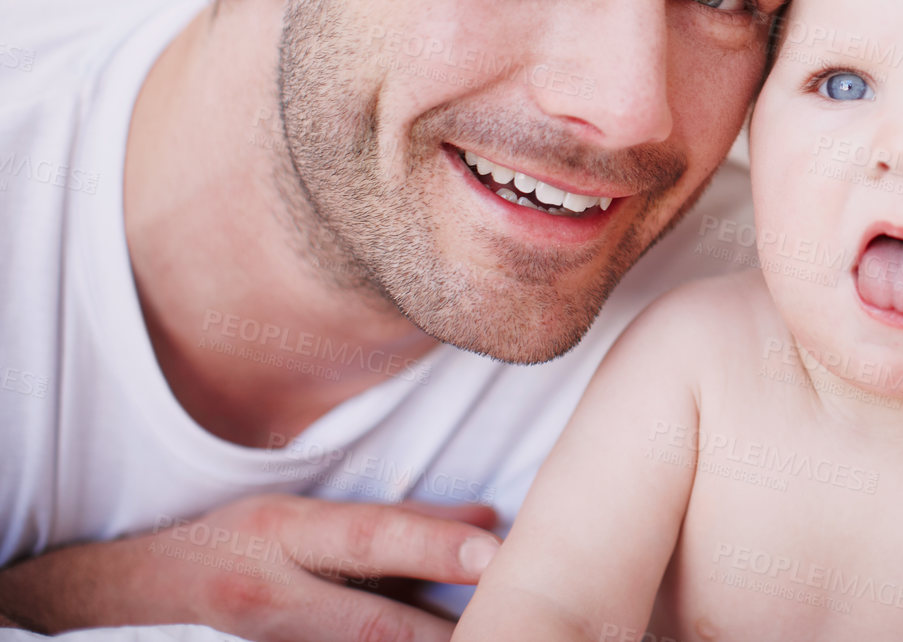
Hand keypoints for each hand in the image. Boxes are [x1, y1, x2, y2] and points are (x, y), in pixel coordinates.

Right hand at [0, 494, 500, 639]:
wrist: (158, 584)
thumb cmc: (253, 533)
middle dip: (443, 630)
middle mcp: (277, 597)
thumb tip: (489, 518)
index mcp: (288, 532)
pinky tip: (438, 641)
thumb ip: (406, 517)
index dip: (434, 545)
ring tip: (487, 634)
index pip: (371, 537)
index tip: (494, 551)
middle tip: (508, 619)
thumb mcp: (318, 509)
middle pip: (374, 623)